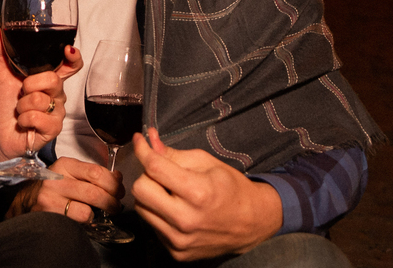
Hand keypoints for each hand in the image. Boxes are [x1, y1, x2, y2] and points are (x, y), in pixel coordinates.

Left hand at [0, 28, 82, 161]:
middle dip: (30, 85)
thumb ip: (1, 55)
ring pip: (42, 100)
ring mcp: (57, 111)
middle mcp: (56, 94)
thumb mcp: (1, 77)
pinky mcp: (53, 129)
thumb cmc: (4, 106)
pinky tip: (23, 122)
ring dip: (23, 106)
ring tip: (20, 110)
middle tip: (21, 92)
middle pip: (54, 79)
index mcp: (47, 78)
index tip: (68, 50)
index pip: (70, 65)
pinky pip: (40, 118)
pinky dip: (25, 119)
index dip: (73, 57)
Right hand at [6, 157, 123, 222]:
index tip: (119, 190)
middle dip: (112, 200)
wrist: (25, 201)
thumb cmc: (53, 188)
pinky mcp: (50, 212)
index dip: (114, 183)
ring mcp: (52, 196)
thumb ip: (93, 174)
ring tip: (103, 212)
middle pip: (96, 190)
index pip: (97, 172)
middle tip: (115, 205)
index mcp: (65, 164)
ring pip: (90, 206)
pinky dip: (88, 220)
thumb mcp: (70, 174)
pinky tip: (85, 218)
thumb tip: (118, 177)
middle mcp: (57, 178)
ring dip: (102, 211)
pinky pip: (80, 218)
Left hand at [131, 128, 282, 259]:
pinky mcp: (177, 252)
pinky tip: (175, 209)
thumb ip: (173, 153)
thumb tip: (148, 141)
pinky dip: (158, 213)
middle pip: (140, 190)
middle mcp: (186, 220)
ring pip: (141, 209)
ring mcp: (180, 240)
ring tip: (170, 192)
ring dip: (150, 195)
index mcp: (198, 193)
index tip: (140, 140)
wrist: (252, 223)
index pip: (154, 168)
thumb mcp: (207, 162)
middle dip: (146, 175)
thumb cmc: (231, 188)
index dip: (143, 150)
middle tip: (160, 172)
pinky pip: (152, 226)